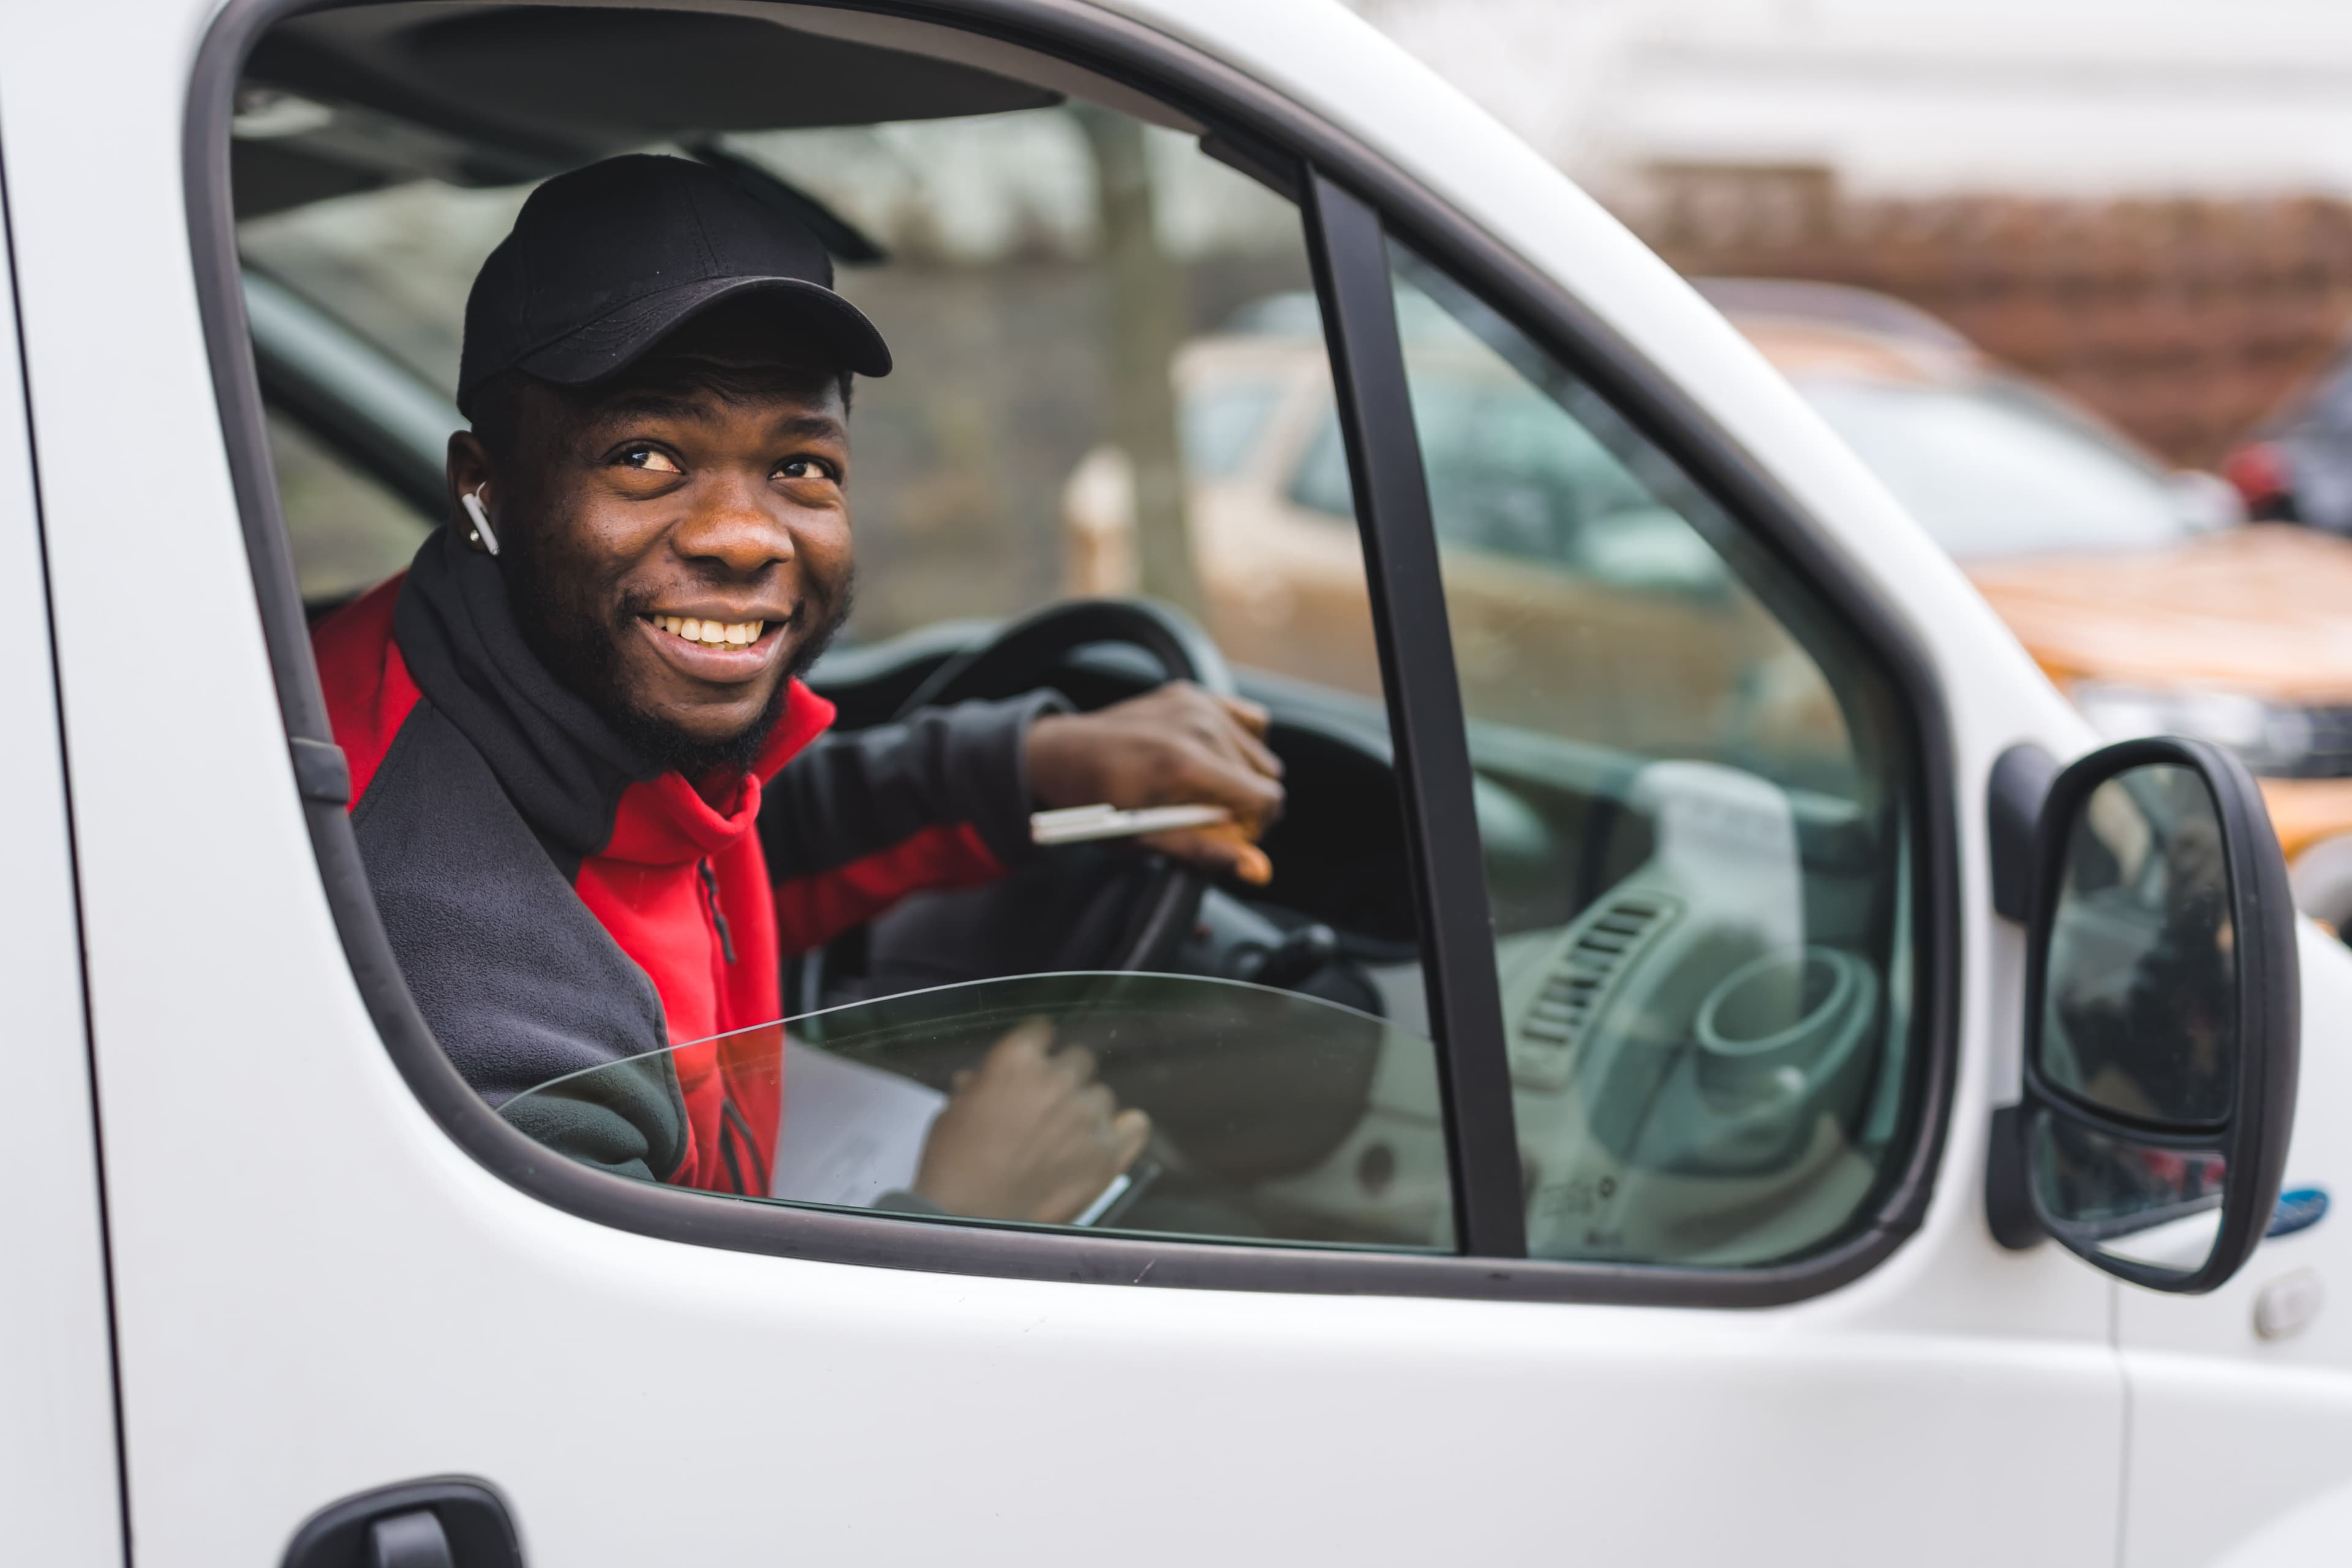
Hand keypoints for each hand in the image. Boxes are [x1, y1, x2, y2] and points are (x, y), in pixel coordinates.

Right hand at [912, 1021, 1150, 1222]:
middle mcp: (1058, 1080)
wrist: (968, 1221)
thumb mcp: (954, 1113)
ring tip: (1064, 1139)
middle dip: (1063, 1079)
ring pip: (1101, 1096)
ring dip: (1086, 1111)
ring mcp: (1087, 1116)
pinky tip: (1109, 1139)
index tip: (1035, 1061)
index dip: (1036, 1049)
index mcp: (1017, 1059)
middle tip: (1046, 1108)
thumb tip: (980, 1081)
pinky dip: (1125, 1130)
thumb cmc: (953, 1167)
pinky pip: (1136, 1125)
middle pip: (1079, 1060)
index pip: (1042, 1031)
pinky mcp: (1107, 1153)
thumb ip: (978, 1087)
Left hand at [1026, 682, 1284, 883]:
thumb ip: (1208, 850)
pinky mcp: (1192, 693)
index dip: (1252, 827)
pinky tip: (1210, 757)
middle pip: (1267, 776)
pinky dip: (1238, 741)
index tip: (1224, 834)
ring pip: (1259, 751)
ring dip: (1240, 775)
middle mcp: (1198, 726)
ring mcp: (1197, 704)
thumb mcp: (1147, 837)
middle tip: (1204, 816)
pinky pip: (1248, 719)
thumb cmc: (1099, 803)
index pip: (1266, 798)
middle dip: (1245, 804)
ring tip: (1199, 788)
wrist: (1060, 756)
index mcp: (1187, 764)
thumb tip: (1260, 870)